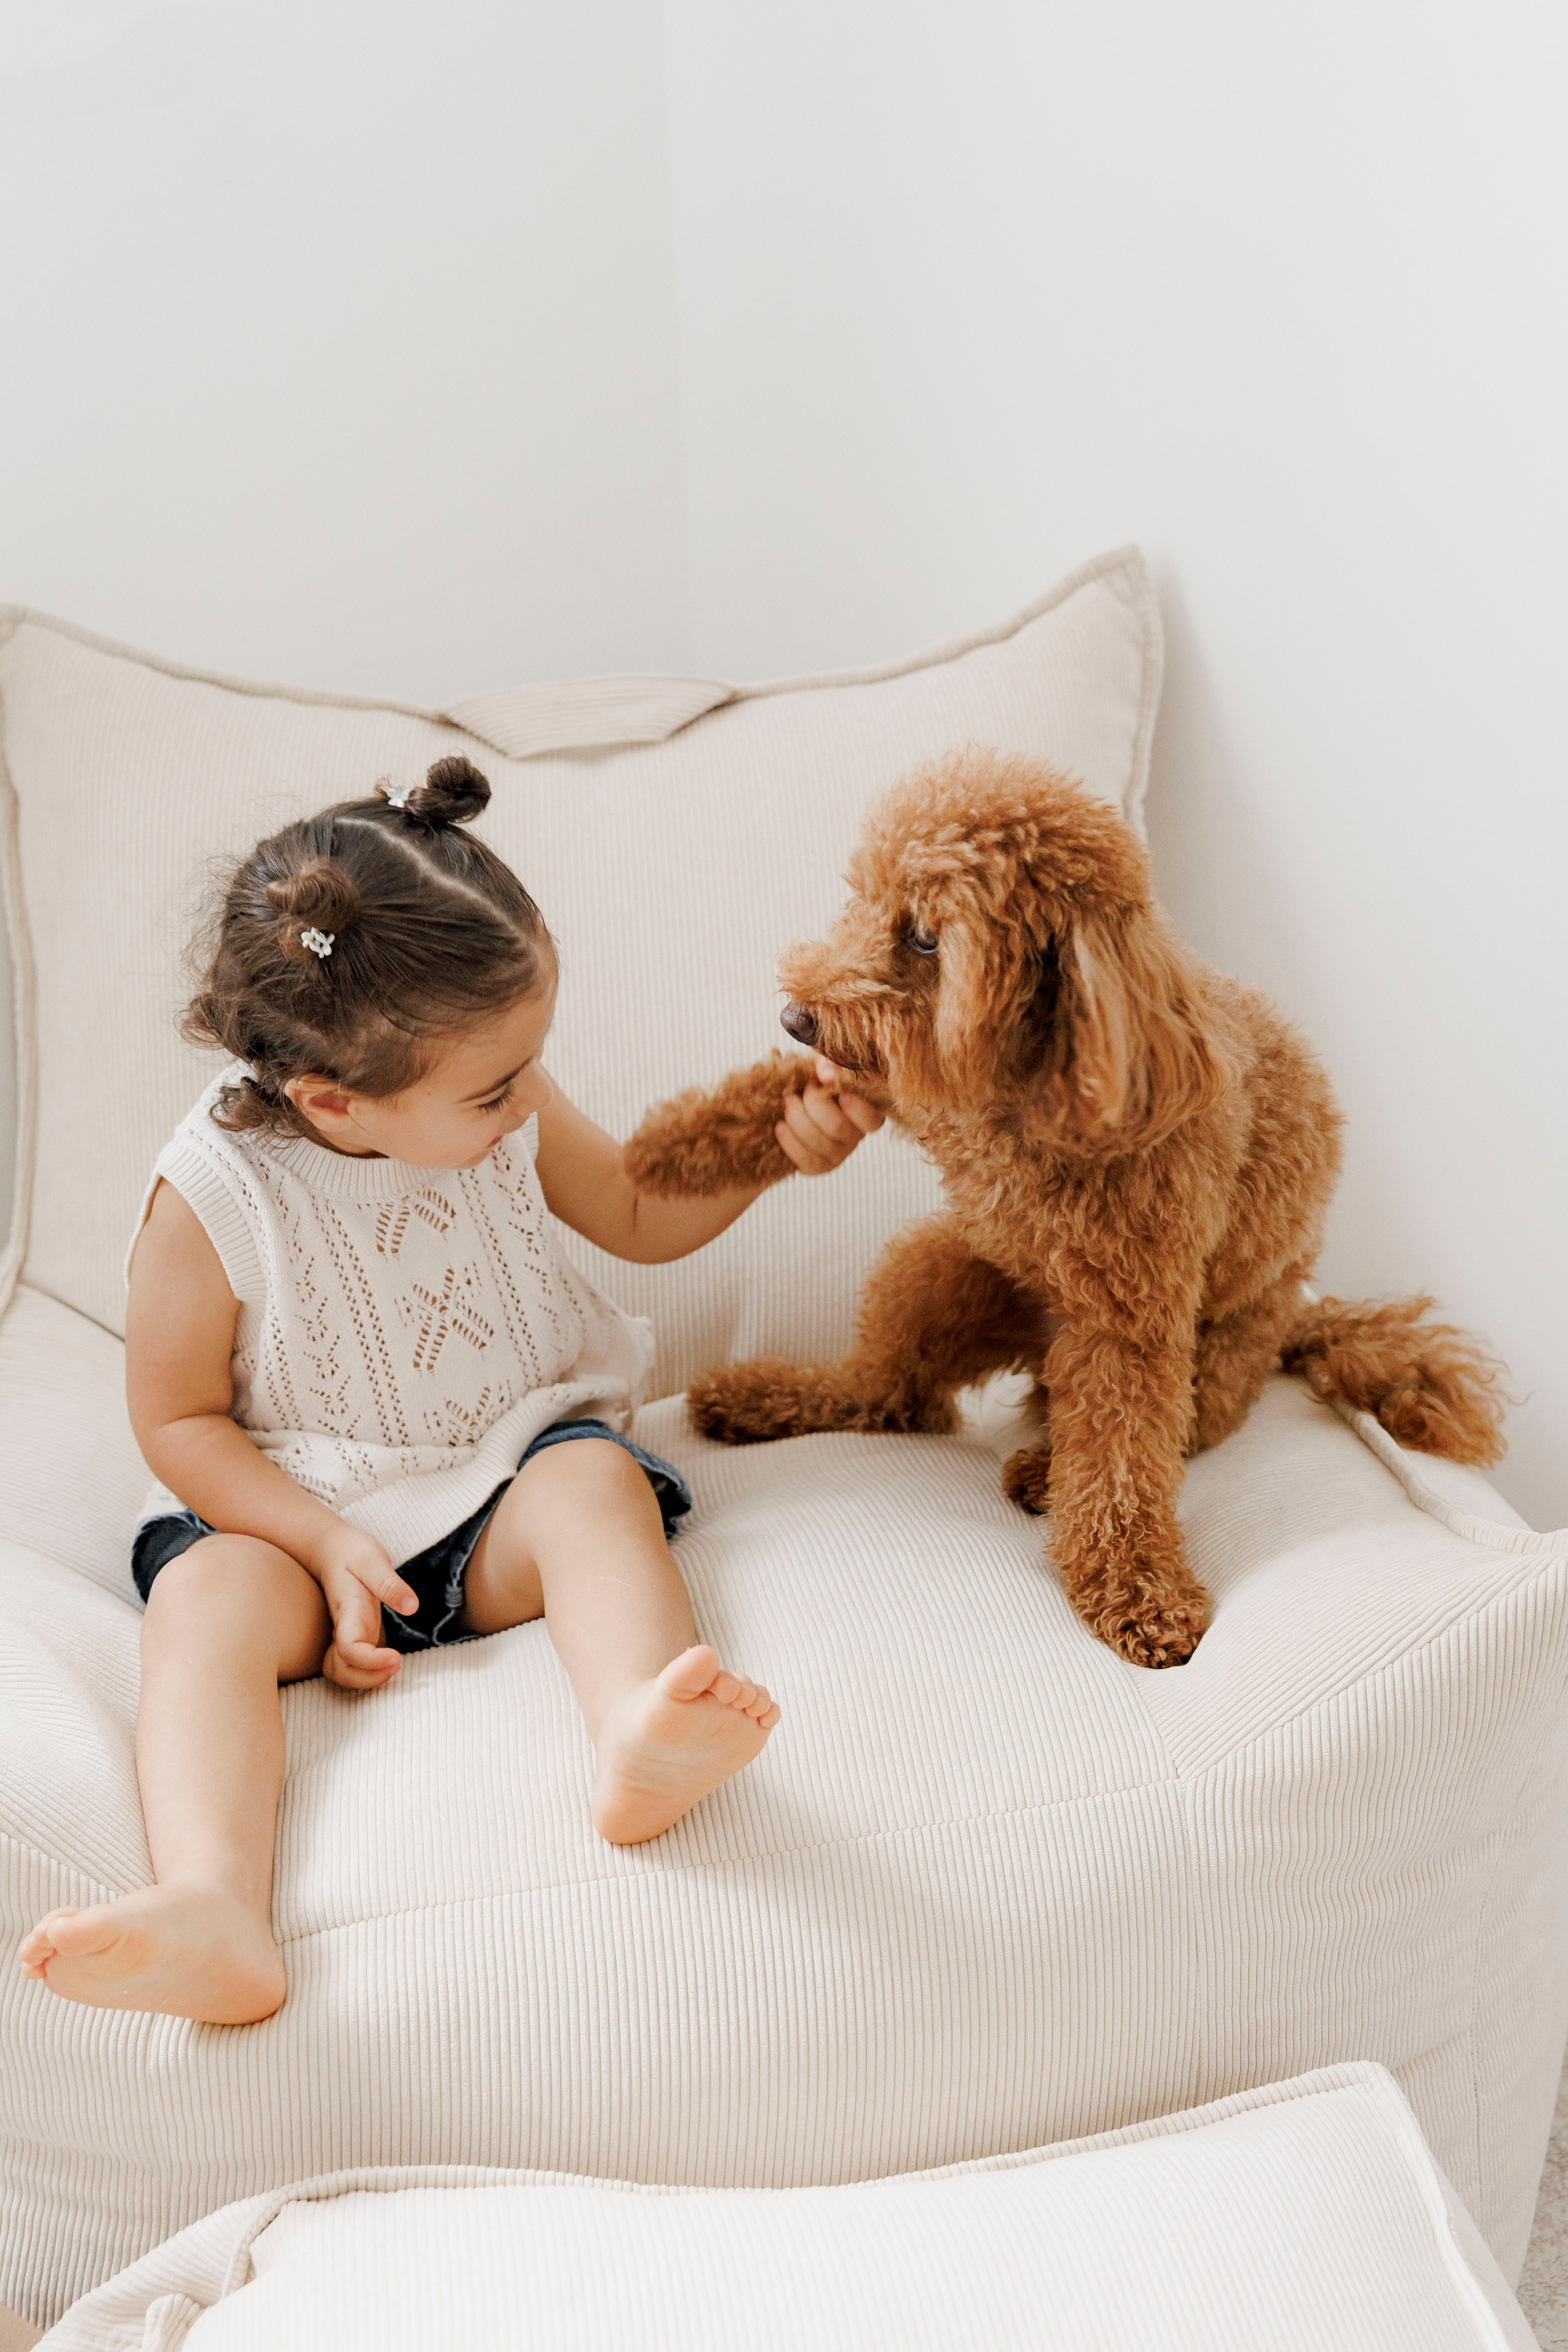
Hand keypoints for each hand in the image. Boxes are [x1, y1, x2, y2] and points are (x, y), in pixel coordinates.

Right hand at [310, 1523, 417, 1690]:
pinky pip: (348, 1665)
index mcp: (348, 1611)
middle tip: (397, 1665)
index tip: (396, 1658)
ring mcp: (345, 1634)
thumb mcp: (373, 1559)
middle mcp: (344, 1628)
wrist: (330, 1548)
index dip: (369, 1661)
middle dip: (368, 1678)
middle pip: (342, 1670)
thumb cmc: (352, 1552)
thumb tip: (412, 1607)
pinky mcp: (352, 1635)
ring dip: (365, 1680)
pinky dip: (363, 1674)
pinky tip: (386, 1664)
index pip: (350, 1648)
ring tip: (393, 1667)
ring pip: (341, 1672)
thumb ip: (390, 1584)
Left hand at [776, 1057, 885, 1175]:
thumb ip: (830, 1066)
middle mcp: (856, 1137)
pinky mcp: (819, 1166)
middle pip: (837, 1128)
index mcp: (867, 1112)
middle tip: (799, 1091)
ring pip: (820, 1144)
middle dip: (813, 1105)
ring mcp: (839, 1154)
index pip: (872, 1120)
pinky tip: (780, 1126)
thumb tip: (827, 1075)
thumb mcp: (827, 1067)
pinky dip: (791, 1143)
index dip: (857, 1109)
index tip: (841, 1093)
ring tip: (787, 1102)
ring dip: (797, 1120)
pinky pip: (808, 1163)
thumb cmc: (820, 1081)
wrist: (800, 1098)